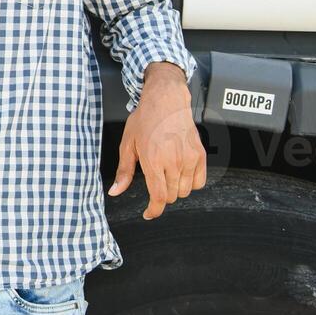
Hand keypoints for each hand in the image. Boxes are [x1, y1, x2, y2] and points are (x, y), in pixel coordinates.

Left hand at [108, 61, 205, 219]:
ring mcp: (189, 159)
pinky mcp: (200, 155)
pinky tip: (180, 172)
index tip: (149, 214)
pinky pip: (199, 182)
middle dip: (161, 195)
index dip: (154, 211)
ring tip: (166, 172)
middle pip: (172, 196)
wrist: (166, 101)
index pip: (159, 198)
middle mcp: (174, 162)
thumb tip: (115, 192)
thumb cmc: (145, 120)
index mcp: (153, 161)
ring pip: (185, 191)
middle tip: (154, 181)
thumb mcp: (127, 145)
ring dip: (175, 189)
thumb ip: (124, 172)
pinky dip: (190, 183)